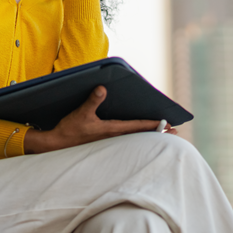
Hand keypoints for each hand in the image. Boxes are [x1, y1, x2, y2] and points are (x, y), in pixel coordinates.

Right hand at [22, 86, 177, 154]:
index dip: (153, 125)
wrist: (57, 144)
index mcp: (110, 130)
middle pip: (140, 134)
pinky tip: (140, 135)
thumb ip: (92, 100)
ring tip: (163, 132)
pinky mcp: (104, 141)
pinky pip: (126, 139)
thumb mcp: (80, 113)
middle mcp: (112, 136)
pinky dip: (137, 136)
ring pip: (135, 138)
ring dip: (149, 134)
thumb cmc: (69, 130)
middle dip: (157, 132)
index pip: (137, 127)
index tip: (168, 124)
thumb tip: (102, 88)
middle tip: (175, 132)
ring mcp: (109, 140)